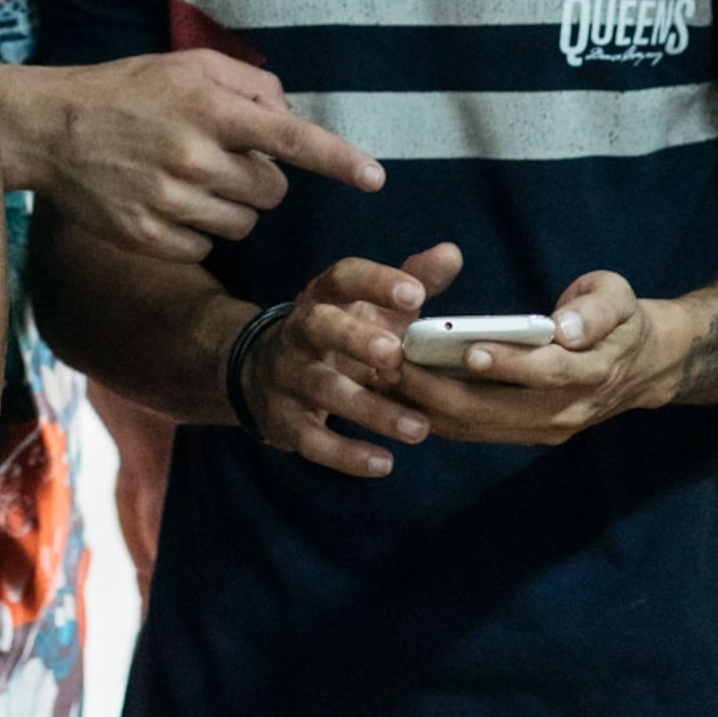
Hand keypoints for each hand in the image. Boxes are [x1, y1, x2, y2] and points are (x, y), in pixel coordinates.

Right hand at [4, 51, 384, 259]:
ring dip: (233, 205)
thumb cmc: (130, 90)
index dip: (338, 160)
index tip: (375, 178)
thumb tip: (292, 119)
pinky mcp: (149, 238)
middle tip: (226, 156)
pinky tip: (168, 201)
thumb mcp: (191, 66)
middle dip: (263, 177)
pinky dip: (199, 229)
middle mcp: (193, 158)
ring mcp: (170, 203)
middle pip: (273, 190)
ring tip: (192, 177)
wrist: (52, 129)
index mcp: (209, 109)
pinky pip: (206, 246)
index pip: (291, 138)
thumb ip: (251, 85)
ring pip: (244, 224)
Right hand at [242, 242, 461, 477]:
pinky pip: (312, 440)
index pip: (344, 278)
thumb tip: (452, 253)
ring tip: (418, 427)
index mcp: (324, 296)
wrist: (265, 372)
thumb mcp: (372, 306)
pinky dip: (346, 454)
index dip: (376, 282)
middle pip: (320, 327)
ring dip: (369, 409)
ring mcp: (287, 377)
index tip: (415, 294)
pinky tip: (384, 463)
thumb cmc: (340, 333)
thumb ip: (413, 281)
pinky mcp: (284, 421)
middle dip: (355, 339)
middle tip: (395, 356)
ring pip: (322, 389)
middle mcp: (299, 331)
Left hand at [395, 271, 684, 446]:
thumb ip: (595, 310)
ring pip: (478, 427)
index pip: (545, 372)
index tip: (465, 348)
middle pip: (496, 410)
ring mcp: (543, 431)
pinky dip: (437, 416)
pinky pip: (475, 431)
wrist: (641, 368)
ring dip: (428, 407)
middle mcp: (564, 412)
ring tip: (385, 378)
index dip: (507, 363)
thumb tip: (565, 329)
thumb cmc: (621, 319)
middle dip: (440, 389)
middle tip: (395, 362)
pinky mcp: (526, 435)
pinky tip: (401, 396)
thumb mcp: (619, 297)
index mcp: (591, 371)